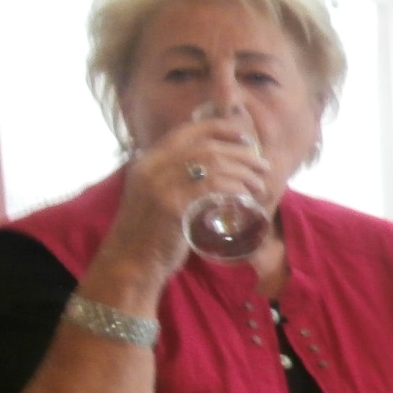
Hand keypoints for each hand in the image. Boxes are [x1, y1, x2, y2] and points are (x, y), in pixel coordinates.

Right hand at [103, 114, 272, 276]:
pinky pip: (213, 188)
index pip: (187, 131)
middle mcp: (151, 167)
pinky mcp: (172, 206)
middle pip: (207, 148)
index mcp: (148, 161)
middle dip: (242, 155)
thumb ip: (177, 177)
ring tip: (259, 186)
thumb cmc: (150, 233)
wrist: (129, 263)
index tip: (245, 138)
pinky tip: (245, 199)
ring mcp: (160, 185)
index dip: (220, 129)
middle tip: (263, 167)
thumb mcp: (156, 195)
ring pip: (214, 166)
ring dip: (244, 174)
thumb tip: (218, 166)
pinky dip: (234, 190)